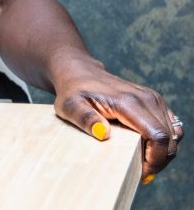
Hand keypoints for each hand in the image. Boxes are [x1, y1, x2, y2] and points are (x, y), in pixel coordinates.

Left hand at [52, 57, 182, 181]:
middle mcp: (146, 98)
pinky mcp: (154, 100)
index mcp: (129, 102)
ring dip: (162, 153)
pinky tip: (147, 148)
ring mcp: (152, 98)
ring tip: (141, 160)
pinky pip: (171, 127)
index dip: (154, 160)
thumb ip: (85, 119)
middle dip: (158, 161)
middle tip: (139, 171)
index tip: (140, 172)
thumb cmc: (73, 91)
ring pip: (173, 135)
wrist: (79, 72)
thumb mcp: (70, 106)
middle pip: (169, 139)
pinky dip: (165, 142)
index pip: (158, 136)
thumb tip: (103, 133)